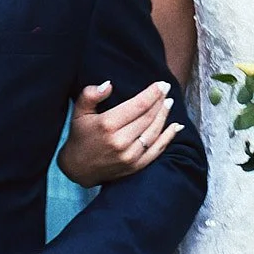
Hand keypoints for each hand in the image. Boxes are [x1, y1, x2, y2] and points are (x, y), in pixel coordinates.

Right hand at [58, 79, 181, 186]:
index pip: (138, 105)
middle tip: (167, 89)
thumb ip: (91, 95)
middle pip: (148, 117)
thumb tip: (109, 84)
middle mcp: (120, 141)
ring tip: (169, 103)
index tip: (161, 84)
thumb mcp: (79, 112)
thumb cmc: (80, 136)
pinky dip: (168, 137)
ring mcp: (130, 156)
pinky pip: (157, 150)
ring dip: (164, 116)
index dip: (152, 93)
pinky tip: (176, 127)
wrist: (78, 169)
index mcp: (107, 125)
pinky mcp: (135, 166)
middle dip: (160, 101)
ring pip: (154, 132)